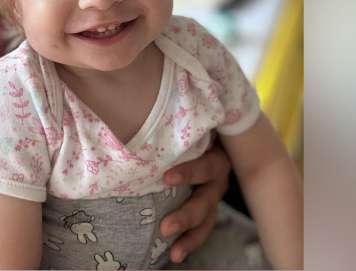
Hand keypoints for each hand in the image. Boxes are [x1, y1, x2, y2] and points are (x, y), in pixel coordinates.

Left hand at [160, 130, 230, 262]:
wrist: (207, 124)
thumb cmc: (187, 119)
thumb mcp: (187, 118)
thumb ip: (170, 119)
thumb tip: (137, 101)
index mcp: (215, 150)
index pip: (206, 164)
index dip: (189, 173)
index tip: (165, 178)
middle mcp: (217, 172)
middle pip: (207, 197)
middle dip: (187, 214)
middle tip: (165, 227)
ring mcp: (212, 189)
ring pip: (207, 216)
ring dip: (190, 234)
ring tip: (173, 251)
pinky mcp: (206, 202)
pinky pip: (202, 225)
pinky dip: (189, 240)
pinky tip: (174, 254)